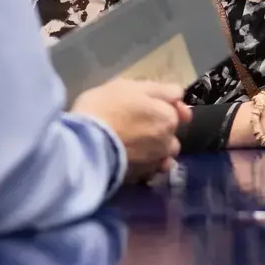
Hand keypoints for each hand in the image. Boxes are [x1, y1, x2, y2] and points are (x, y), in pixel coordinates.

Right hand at [73, 79, 191, 181]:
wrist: (84, 145)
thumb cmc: (104, 108)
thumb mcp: (129, 86)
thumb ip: (159, 90)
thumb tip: (179, 96)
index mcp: (168, 118)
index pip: (179, 111)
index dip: (167, 106)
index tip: (153, 105)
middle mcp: (168, 142)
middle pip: (171, 134)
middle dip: (160, 129)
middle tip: (137, 124)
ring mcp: (155, 163)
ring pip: (163, 154)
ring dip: (156, 149)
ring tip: (135, 145)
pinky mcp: (141, 178)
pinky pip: (150, 171)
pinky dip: (146, 166)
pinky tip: (132, 160)